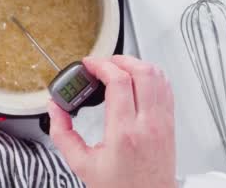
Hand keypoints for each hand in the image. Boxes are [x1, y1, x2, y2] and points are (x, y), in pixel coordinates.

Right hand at [48, 55, 175, 187]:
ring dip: (136, 64)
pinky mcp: (170, 123)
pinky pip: (166, 88)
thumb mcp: (82, 165)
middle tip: (102, 64)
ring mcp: (163, 122)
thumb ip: (63, 134)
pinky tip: (137, 80)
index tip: (89, 65)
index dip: (101, 65)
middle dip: (119, 59)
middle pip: (142, 71)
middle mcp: (148, 124)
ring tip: (118, 69)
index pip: (119, 82)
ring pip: (157, 75)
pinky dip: (151, 76)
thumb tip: (55, 109)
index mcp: (124, 133)